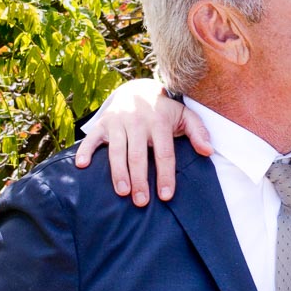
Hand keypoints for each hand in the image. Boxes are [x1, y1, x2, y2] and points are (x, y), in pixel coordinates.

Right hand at [74, 80, 211, 204]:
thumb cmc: (163, 110)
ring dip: (118, 172)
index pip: (163, 152)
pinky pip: (92, 138)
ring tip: (122, 192)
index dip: (165, 175)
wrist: (137, 88)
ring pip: (116, 150)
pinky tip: (82, 166)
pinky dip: (86, 150)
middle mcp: (138, 121)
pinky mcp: (103, 123)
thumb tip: (208, 151)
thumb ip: (198, 132)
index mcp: (159, 121)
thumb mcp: (184, 116)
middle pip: (138, 155)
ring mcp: (118, 121)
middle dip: (140, 179)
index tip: (166, 196)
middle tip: (141, 202)